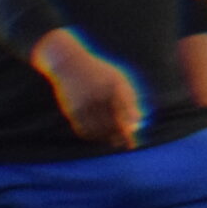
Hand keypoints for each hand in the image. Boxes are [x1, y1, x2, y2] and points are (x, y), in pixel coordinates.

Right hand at [34, 29, 143, 148]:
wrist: (69, 63)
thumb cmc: (98, 72)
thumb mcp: (118, 79)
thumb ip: (130, 99)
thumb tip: (137, 122)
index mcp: (114, 86)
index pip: (124, 113)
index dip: (128, 130)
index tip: (132, 142)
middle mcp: (99, 95)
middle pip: (111, 124)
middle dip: (118, 137)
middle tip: (122, 144)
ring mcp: (85, 102)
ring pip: (97, 129)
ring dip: (105, 137)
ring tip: (112, 140)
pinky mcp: (72, 108)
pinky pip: (83, 129)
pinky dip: (91, 135)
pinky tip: (97, 135)